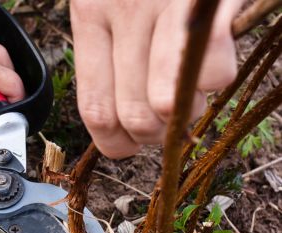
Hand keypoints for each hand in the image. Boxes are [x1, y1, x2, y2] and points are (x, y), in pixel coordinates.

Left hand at [70, 0, 243, 157]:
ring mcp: (167, 8)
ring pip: (173, 104)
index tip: (127, 145)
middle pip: (134, 116)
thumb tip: (124, 122)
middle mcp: (124, 13)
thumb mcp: (105, 2)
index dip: (114, 143)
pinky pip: (214, 73)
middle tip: (164, 123)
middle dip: (154, 136)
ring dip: (186, 112)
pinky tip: (208, 57)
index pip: (94, 109)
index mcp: (90, 15)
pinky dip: (214, 79)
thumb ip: (108, 56)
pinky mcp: (207, 5)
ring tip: (185, 89)